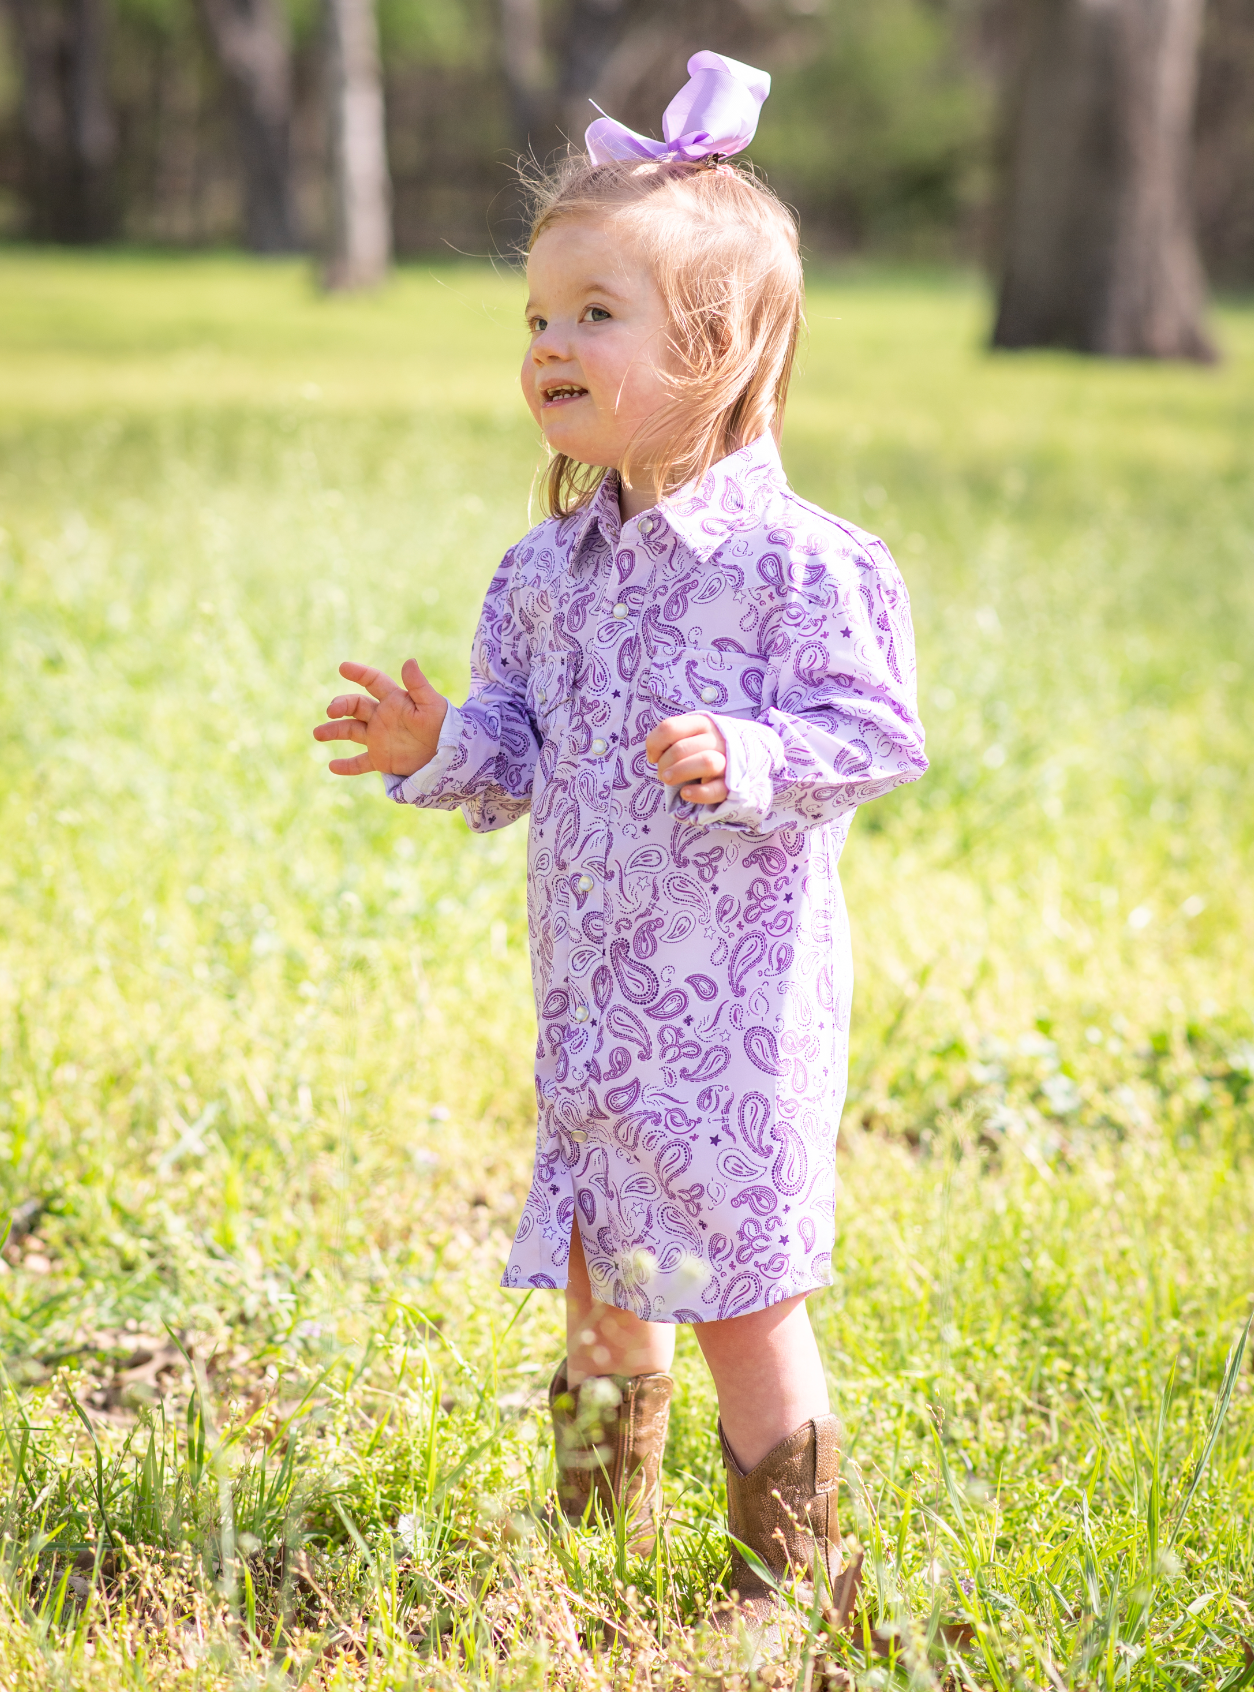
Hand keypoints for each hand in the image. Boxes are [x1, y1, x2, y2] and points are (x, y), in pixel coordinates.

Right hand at [313, 659, 448, 776]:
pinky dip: (346, 766)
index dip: (359, 673)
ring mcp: (380, 738)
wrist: (451, 756)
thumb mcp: (432, 704)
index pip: (373, 681)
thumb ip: (418, 684)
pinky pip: (360, 762)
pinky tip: (332, 766)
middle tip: (332, 711)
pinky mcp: (382, 759)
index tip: (343, 667)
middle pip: (355, 705)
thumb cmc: (444, 726)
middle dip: (341, 705)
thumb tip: (409, 661)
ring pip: (351, 731)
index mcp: (394, 700)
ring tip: (318, 734)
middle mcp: (383, 717)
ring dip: (333, 731)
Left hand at [646, 712, 728, 803]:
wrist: (746, 758)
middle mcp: (717, 739)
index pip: (670, 728)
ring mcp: (728, 761)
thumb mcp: (692, 735)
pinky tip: (686, 793)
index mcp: (702, 724)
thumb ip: (673, 739)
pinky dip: (698, 793)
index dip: (654, 744)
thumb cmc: (707, 748)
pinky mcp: (733, 784)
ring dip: (680, 772)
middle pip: (682, 749)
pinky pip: (716, 790)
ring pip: (705, 762)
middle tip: (663, 773)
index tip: (653, 757)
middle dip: (664, 763)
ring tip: (669, 780)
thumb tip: (654, 756)